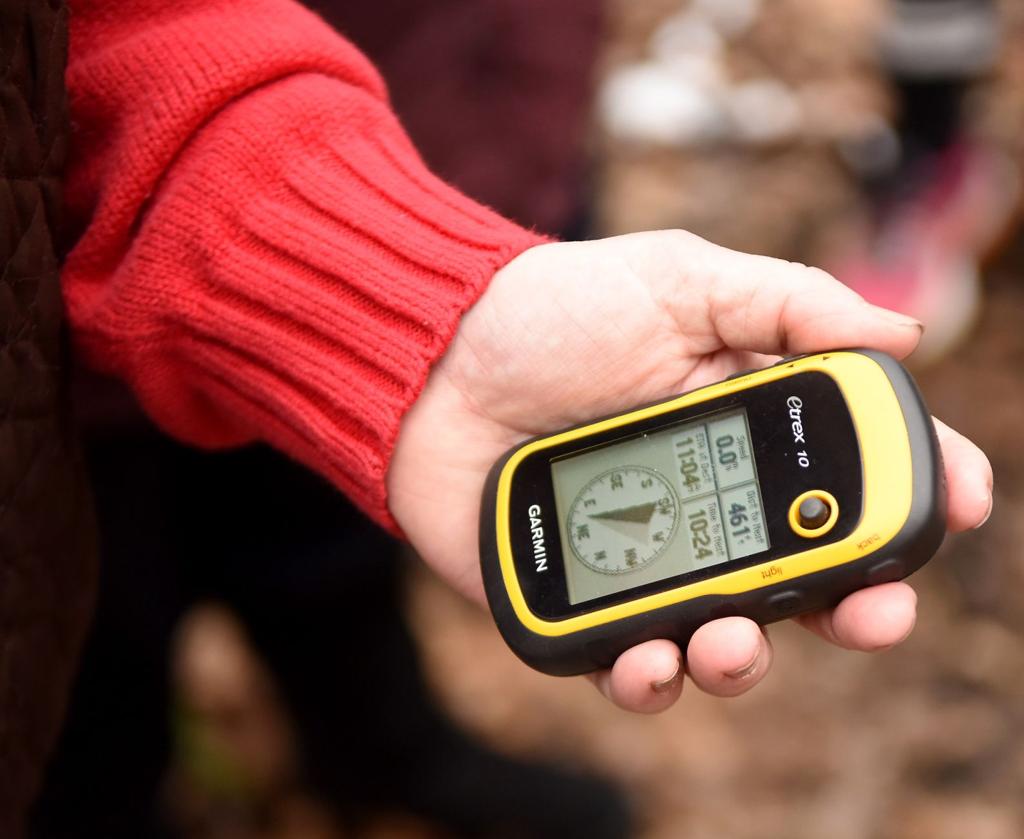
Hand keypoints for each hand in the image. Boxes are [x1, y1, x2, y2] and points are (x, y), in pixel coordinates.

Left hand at [388, 231, 992, 712]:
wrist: (429, 361)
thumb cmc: (549, 311)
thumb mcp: (676, 280)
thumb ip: (785, 305)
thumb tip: (905, 336)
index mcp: (742, 425)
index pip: (848, 471)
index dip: (913, 494)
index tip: (962, 505)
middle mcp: (706, 499)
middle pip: (807, 576)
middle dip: (855, 606)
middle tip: (871, 614)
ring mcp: (646, 556)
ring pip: (727, 635)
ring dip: (747, 658)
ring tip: (727, 642)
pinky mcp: (582, 600)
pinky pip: (631, 662)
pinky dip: (650, 677)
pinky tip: (649, 660)